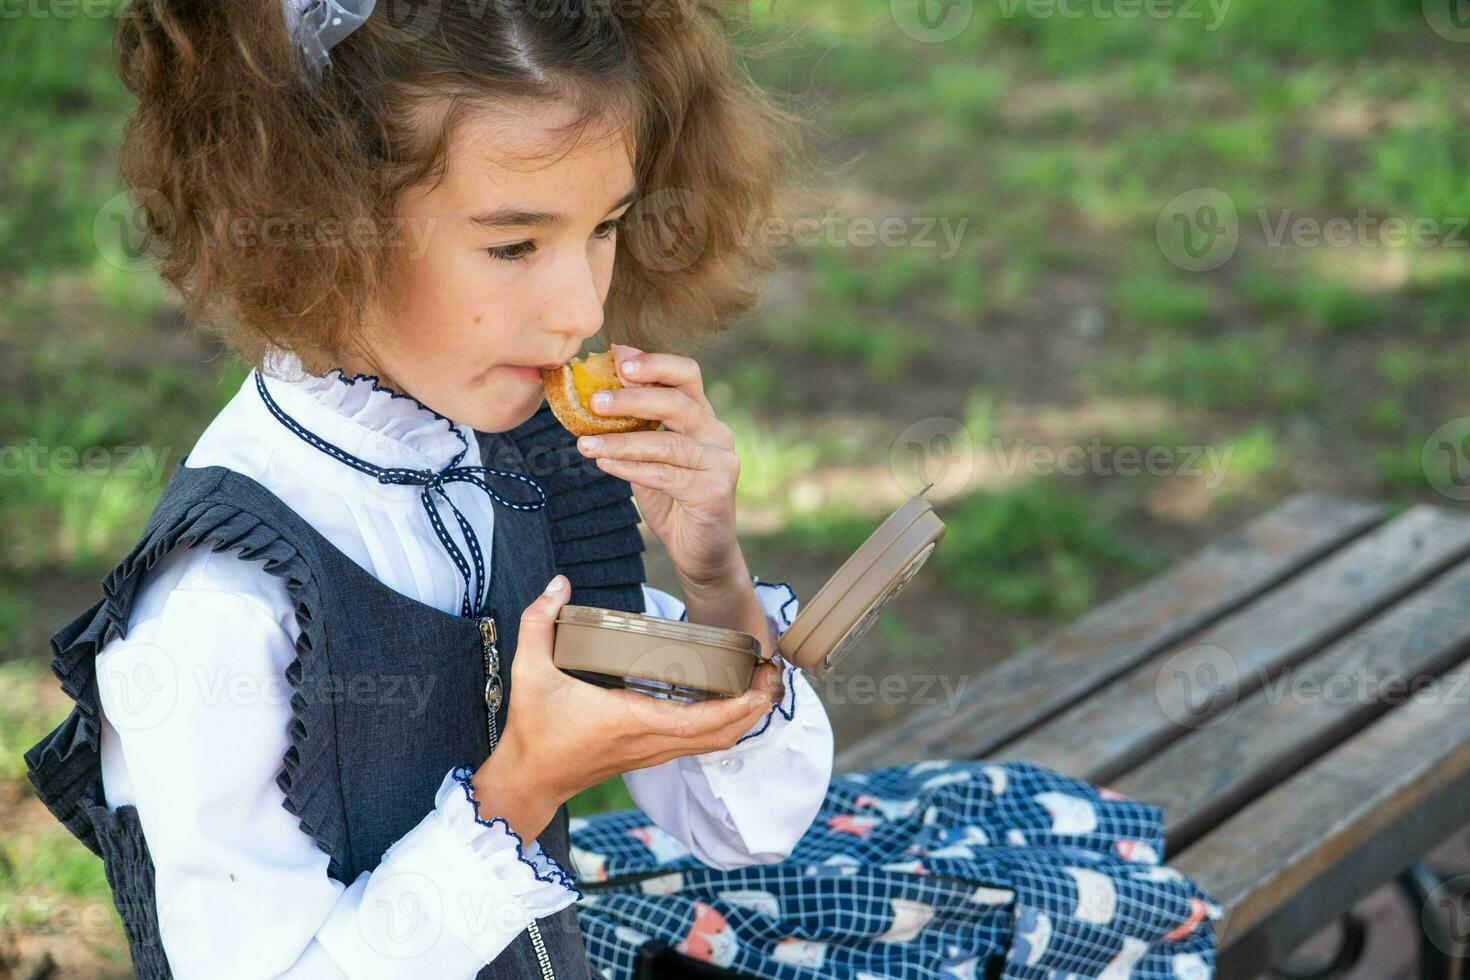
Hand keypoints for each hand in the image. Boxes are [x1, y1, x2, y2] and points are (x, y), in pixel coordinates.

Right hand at [470, 575, 784, 843]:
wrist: (528, 779)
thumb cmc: (533, 730)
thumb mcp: (530, 671)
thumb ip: (538, 622)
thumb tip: (558, 583)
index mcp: (632, 720)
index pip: (700, 721)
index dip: (739, 706)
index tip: (763, 682)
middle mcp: (651, 741)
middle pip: (722, 735)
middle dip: (756, 707)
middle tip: (772, 672)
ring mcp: (653, 752)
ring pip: (714, 743)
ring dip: (743, 717)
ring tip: (757, 680)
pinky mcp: (649, 754)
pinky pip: (699, 742)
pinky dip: (722, 723)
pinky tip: (724, 696)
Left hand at [575, 343, 740, 589]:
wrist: (700, 551)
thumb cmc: (672, 498)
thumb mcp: (649, 453)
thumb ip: (635, 421)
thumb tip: (607, 377)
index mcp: (703, 417)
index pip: (686, 375)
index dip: (654, 363)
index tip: (618, 359)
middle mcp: (717, 433)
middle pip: (678, 403)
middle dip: (632, 399)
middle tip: (594, 401)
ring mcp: (721, 462)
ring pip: (667, 443)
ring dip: (621, 441)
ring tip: (585, 443)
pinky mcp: (715, 491)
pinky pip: (666, 475)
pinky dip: (631, 468)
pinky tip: (604, 463)